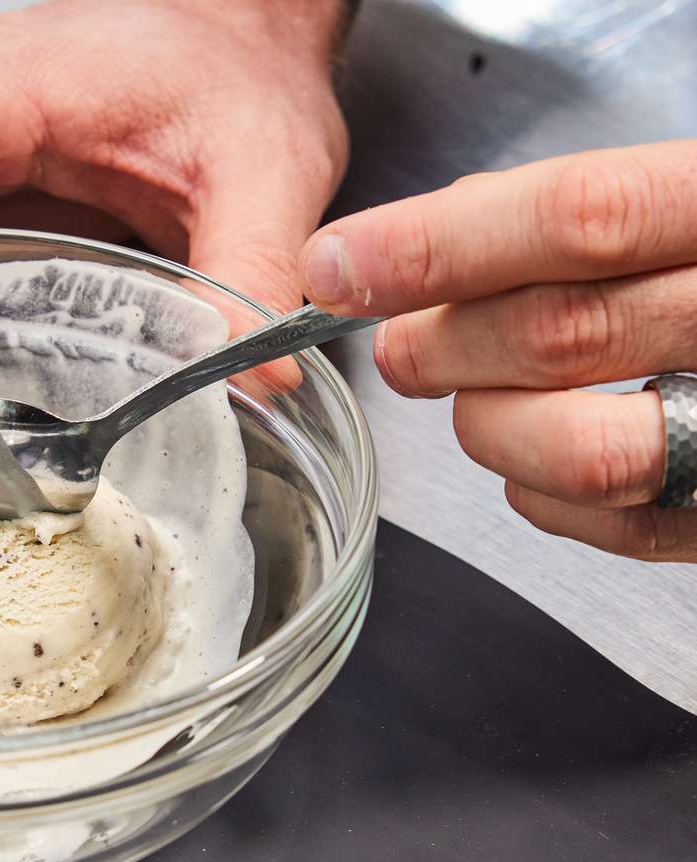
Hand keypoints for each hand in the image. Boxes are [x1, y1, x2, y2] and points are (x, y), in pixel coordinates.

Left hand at [301, 141, 696, 560]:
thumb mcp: (690, 198)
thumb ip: (579, 213)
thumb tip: (424, 242)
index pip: (580, 216)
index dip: (439, 246)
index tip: (338, 266)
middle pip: (562, 333)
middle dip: (440, 343)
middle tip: (400, 343)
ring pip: (581, 450)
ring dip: (487, 427)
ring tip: (471, 400)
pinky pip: (617, 525)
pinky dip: (537, 495)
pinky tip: (531, 457)